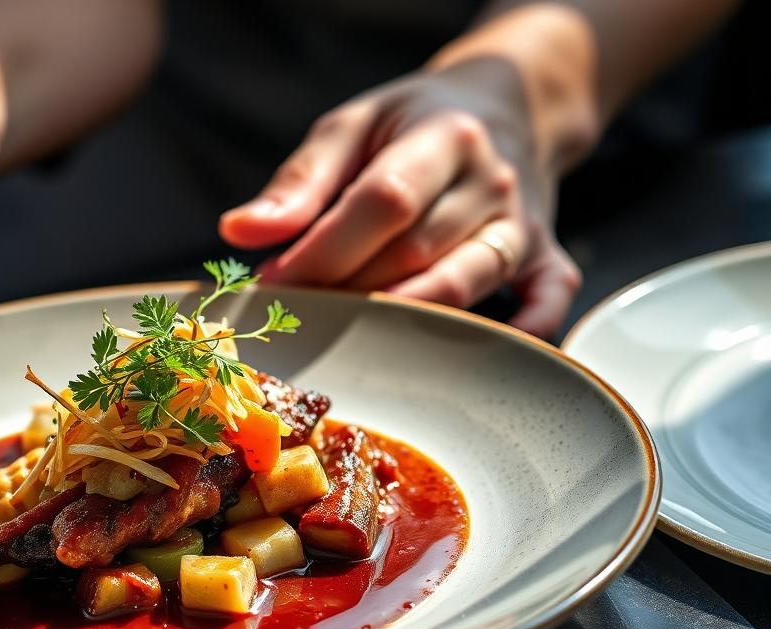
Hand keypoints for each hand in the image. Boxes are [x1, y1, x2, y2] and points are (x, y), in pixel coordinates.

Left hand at [220, 60, 581, 338]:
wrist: (508, 109)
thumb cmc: (410, 126)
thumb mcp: (352, 128)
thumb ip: (299, 182)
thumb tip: (240, 232)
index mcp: (446, 137)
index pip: (385, 201)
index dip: (325, 249)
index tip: (273, 280)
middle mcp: (493, 183)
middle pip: (416, 253)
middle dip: (347, 290)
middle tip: (296, 313)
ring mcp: (524, 227)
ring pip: (461, 288)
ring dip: (396, 320)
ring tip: (341, 334)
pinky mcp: (546, 261)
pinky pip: (543, 307)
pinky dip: (514, 335)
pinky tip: (457, 361)